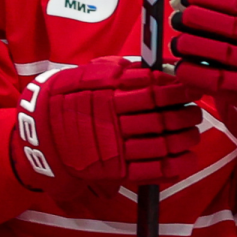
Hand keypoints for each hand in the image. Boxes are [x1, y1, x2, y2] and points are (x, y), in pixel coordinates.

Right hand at [11, 56, 202, 199]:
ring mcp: (115, 147)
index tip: (192, 86)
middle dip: (186, 115)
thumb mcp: (88, 74)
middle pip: (162, 118)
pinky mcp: (114, 170)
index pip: (154, 90)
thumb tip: (153, 66)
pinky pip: (150, 170)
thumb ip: (120, 69)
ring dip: (184, 140)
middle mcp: (115, 120)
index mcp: (111, 93)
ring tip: (193, 133)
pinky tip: (186, 160)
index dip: (178, 89)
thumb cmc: (68, 98)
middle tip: (196, 111)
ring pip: (161, 144)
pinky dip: (173, 167)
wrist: (40, 134)